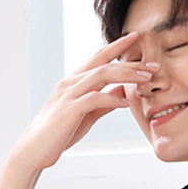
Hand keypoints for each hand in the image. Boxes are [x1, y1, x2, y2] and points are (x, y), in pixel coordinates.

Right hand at [9, 31, 152, 172]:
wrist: (34, 149)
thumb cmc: (60, 132)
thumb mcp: (87, 115)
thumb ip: (104, 102)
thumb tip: (123, 93)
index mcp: (75, 81)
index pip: (99, 57)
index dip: (118, 46)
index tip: (138, 39)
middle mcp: (71, 82)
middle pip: (104, 63)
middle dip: (130, 62)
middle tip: (153, 65)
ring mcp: (69, 94)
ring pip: (100, 75)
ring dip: (125, 75)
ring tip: (145, 80)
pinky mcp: (69, 110)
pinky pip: (94, 98)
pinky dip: (111, 98)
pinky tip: (126, 103)